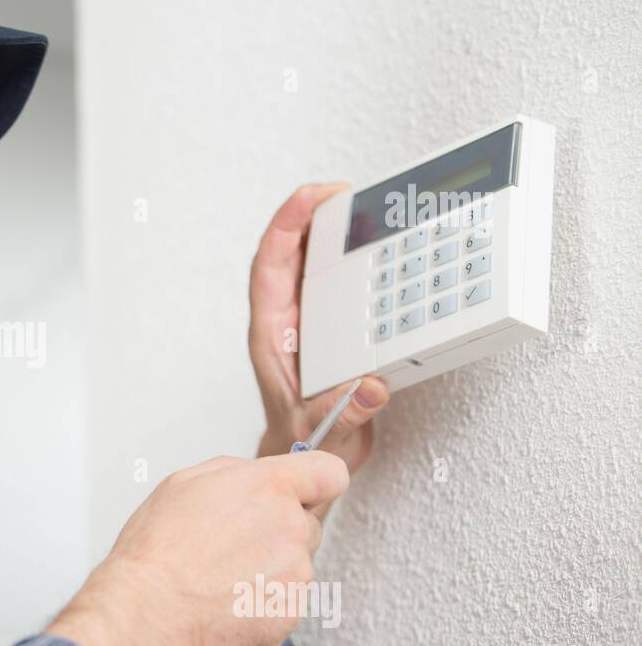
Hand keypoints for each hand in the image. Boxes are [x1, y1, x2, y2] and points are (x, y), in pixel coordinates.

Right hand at [47, 451, 348, 645]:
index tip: (304, 491)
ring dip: (268, 569)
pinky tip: (225, 601)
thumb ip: (234, 472)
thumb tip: (253, 477)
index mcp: (269, 487)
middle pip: (308, 524)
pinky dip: (260, 602)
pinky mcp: (290, 613)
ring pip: (295, 566)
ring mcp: (296, 574)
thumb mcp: (184, 483)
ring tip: (220, 577)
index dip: (316, 482)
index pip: (329, 473)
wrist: (148, 611)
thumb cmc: (158, 549)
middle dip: (279, 531)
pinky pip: (283, 601)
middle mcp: (291, 528)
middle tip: (232, 544)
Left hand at [249, 184, 389, 514]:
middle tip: (344, 191)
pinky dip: (351, 259)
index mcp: (272, 332)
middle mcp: (285, 320)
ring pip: (310, 264)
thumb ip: (346, 412)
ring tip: (360, 206)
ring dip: (330, 233)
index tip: (310, 195)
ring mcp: (304, 322)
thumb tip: (370, 387)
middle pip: (289, 253)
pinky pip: (334, 283)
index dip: (286, 226)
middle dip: (310, 215)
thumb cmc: (304, 439)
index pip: (270, 266)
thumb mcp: (324, 429)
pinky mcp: (327, 328)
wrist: (303, 455)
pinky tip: (374, 246)